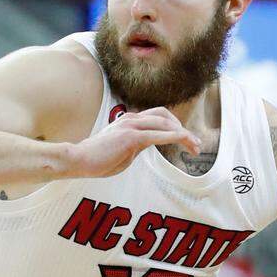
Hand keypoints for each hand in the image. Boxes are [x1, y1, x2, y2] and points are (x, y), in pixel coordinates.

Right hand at [64, 107, 201, 178]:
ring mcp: (131, 126)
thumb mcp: (123, 150)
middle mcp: (132, 119)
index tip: (187, 140)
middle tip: (196, 146)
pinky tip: (185, 141)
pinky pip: (159, 135)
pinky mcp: (131, 137)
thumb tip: (148, 145)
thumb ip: (137, 145)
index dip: (175, 126)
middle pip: (165, 117)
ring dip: (184, 135)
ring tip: (196, 148)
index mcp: (130, 121)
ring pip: (165, 124)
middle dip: (183, 130)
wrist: (79, 160)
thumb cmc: (98, 160)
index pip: (158, 117)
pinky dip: (175, 137)